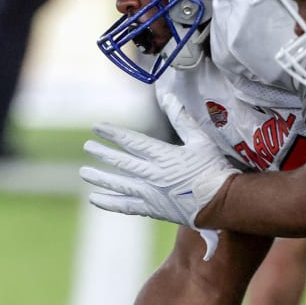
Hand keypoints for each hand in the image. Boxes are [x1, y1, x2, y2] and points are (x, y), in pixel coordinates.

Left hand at [80, 122, 237, 258]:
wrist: (222, 202)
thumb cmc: (214, 169)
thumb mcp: (200, 139)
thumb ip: (182, 118)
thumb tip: (168, 95)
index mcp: (163, 155)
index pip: (132, 141)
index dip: (113, 133)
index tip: (96, 127)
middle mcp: (153, 174)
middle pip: (121, 162)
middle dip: (102, 153)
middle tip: (88, 147)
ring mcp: (151, 193)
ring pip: (119, 184)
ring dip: (100, 177)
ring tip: (84, 172)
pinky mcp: (152, 208)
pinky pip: (125, 206)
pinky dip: (109, 202)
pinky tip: (95, 198)